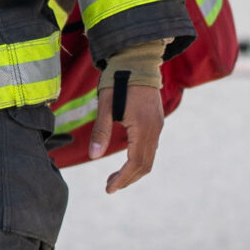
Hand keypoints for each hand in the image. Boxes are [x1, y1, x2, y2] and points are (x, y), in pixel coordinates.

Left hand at [87, 78, 164, 193]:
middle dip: (127, 179)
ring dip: (133, 171)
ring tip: (115, 178)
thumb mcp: (105, 106)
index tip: (109, 189)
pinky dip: (139, 160)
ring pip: (149, 158)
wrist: (137, 61)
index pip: (135, 163)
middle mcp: (154, 129)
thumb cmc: (117, 80)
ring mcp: (157, 126)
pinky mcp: (156, 122)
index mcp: (142, 127)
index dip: (122, 178)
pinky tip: (126, 161)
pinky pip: (150, 147)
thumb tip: (92, 156)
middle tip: (109, 187)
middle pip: (145, 165)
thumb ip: (100, 131)